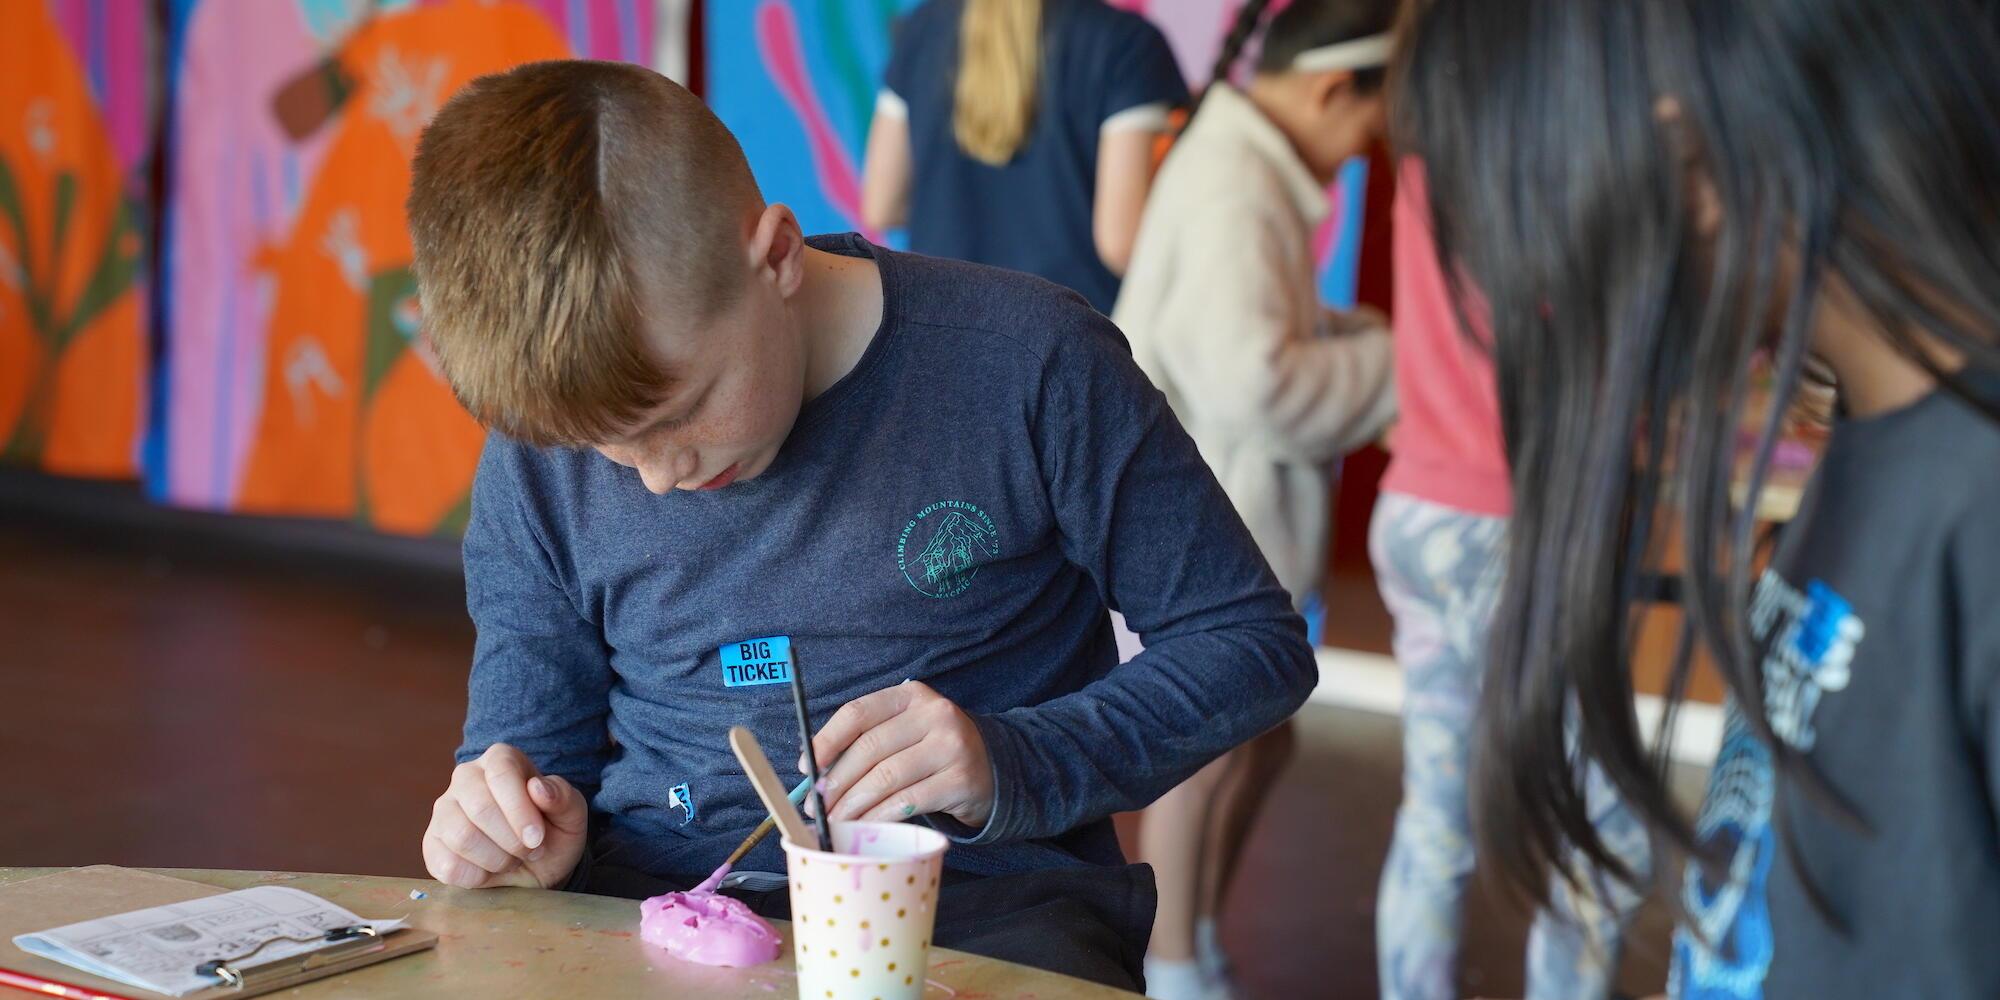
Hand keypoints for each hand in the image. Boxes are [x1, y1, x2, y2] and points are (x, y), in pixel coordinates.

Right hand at [421, 743, 587, 888]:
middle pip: (479, 807)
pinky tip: (490, 871)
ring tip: (512, 859)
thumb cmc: (552, 834)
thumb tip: (538, 788)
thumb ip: (562, 797)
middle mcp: (466, 777)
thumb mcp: (571, 816)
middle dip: (511, 839)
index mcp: (501, 759)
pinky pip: (446, 864)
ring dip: (496, 859)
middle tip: (530, 851)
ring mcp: (444, 811)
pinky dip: (476, 877)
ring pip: (461, 836)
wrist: (535, 868)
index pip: (501, 773)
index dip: (520, 810)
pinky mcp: (432, 844)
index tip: (537, 838)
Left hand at [801, 681, 994, 828]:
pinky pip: (907, 801)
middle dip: (835, 782)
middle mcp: (934, 714)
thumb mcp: (905, 733)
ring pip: (885, 778)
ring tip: (835, 822)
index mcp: (911, 696)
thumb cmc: (933, 753)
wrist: (992, 770)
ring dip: (853, 805)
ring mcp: (951, 745)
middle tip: (817, 806)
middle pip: (869, 748)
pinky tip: (864, 827)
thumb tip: (813, 772)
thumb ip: (866, 742)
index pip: (858, 713)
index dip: (826, 741)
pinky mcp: (960, 779)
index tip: (807, 768)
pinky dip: (879, 817)